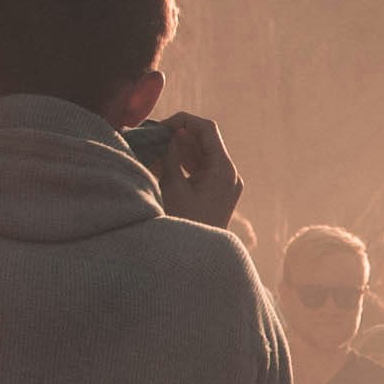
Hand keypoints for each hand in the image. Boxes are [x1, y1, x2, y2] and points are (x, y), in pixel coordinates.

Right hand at [148, 112, 242, 228]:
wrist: (199, 262)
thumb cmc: (185, 224)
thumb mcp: (173, 188)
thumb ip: (171, 157)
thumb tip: (171, 136)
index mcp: (224, 169)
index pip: (207, 129)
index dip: (184, 121)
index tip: (161, 125)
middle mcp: (230, 174)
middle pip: (206, 142)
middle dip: (179, 135)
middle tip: (153, 135)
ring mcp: (226, 184)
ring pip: (202, 155)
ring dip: (180, 149)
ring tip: (155, 147)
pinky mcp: (218, 194)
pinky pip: (202, 170)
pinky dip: (184, 163)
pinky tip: (164, 161)